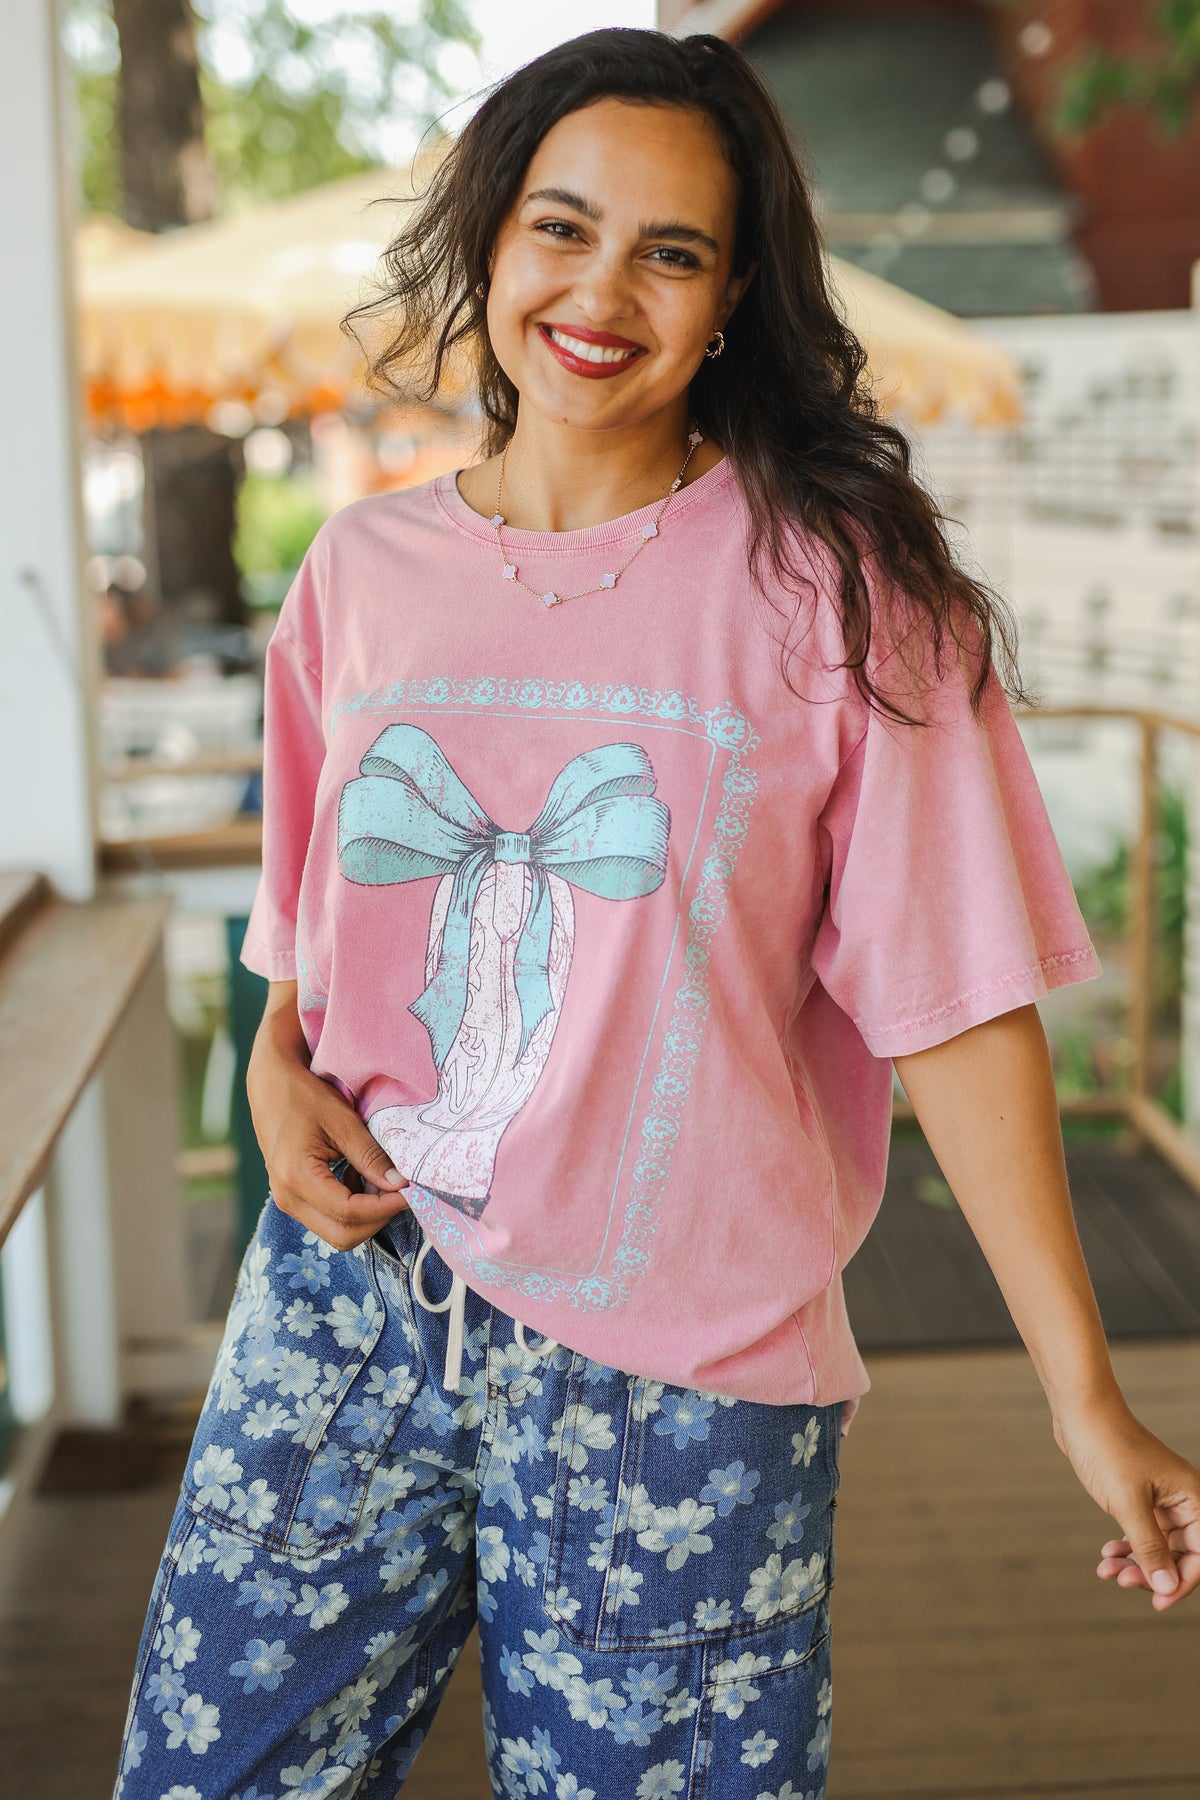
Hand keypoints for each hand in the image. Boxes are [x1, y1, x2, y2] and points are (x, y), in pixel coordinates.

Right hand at [247, 981, 410, 1251]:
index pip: (349, 1213)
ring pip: (336, 1231)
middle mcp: (287, 1198)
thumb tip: (400, 1184)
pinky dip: (352, 1208)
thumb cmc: (303, 1095)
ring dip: (366, 1215)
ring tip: (381, 1180)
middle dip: (377, 1218)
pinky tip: (359, 1177)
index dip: (385, 1207)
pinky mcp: (292, 1197)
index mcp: (297, 1177)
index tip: (411, 1190)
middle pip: (343, 1236)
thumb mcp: (341, 1120)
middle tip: (400, 1190)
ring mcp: (287, 1201)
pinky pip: (327, 1218)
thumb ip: (370, 1155)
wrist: (269, 1085)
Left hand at [1052, 1395, 1199, 1609]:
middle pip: (1179, 1554)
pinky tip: (1107, 1555)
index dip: (1181, 1582)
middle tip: (1120, 1581)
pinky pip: (1140, 1532)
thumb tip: (1167, 1587)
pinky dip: (1125, 1546)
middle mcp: (1182, 1499)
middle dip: (1152, 1572)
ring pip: (1157, 1545)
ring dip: (1135, 1562)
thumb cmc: (1108, 1449)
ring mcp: (1160, 1497)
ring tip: (1107, 1570)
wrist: (1080, 1411)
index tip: (1155, 1601)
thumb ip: (1149, 1547)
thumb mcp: (1128, 1504)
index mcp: (1193, 1497)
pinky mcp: (1138, 1495)